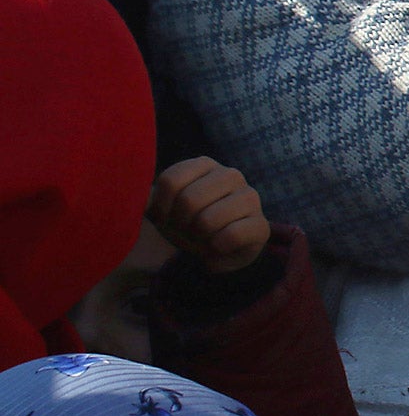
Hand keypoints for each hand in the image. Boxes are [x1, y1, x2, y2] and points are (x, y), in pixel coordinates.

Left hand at [148, 157, 270, 271]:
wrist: (219, 248)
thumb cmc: (188, 223)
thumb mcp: (165, 208)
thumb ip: (150, 200)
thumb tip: (140, 199)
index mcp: (204, 165)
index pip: (170, 181)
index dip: (161, 208)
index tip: (165, 219)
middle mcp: (230, 175)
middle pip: (189, 199)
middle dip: (179, 225)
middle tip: (185, 232)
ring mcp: (249, 198)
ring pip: (208, 219)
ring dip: (197, 238)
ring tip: (201, 239)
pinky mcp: (261, 225)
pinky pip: (230, 236)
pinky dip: (216, 249)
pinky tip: (217, 248)